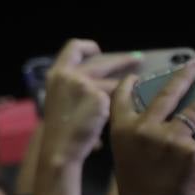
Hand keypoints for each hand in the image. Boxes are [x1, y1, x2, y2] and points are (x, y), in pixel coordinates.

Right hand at [38, 39, 139, 167]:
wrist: (59, 147)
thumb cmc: (58, 128)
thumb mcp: (58, 99)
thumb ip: (73, 85)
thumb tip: (98, 81)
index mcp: (57, 74)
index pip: (73, 47)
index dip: (87, 46)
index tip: (98, 51)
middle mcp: (71, 75)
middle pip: (102, 62)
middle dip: (123, 60)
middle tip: (138, 59)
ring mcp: (86, 85)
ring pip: (114, 84)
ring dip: (125, 89)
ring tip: (137, 92)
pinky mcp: (100, 97)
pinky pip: (116, 99)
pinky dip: (119, 108)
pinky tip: (120, 118)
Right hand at [109, 62, 194, 194]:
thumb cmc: (134, 190)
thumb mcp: (124, 158)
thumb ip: (134, 139)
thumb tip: (149, 130)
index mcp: (123, 130)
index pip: (122, 99)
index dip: (128, 85)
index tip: (136, 76)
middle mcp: (146, 128)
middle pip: (167, 95)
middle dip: (184, 77)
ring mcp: (171, 137)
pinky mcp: (194, 151)